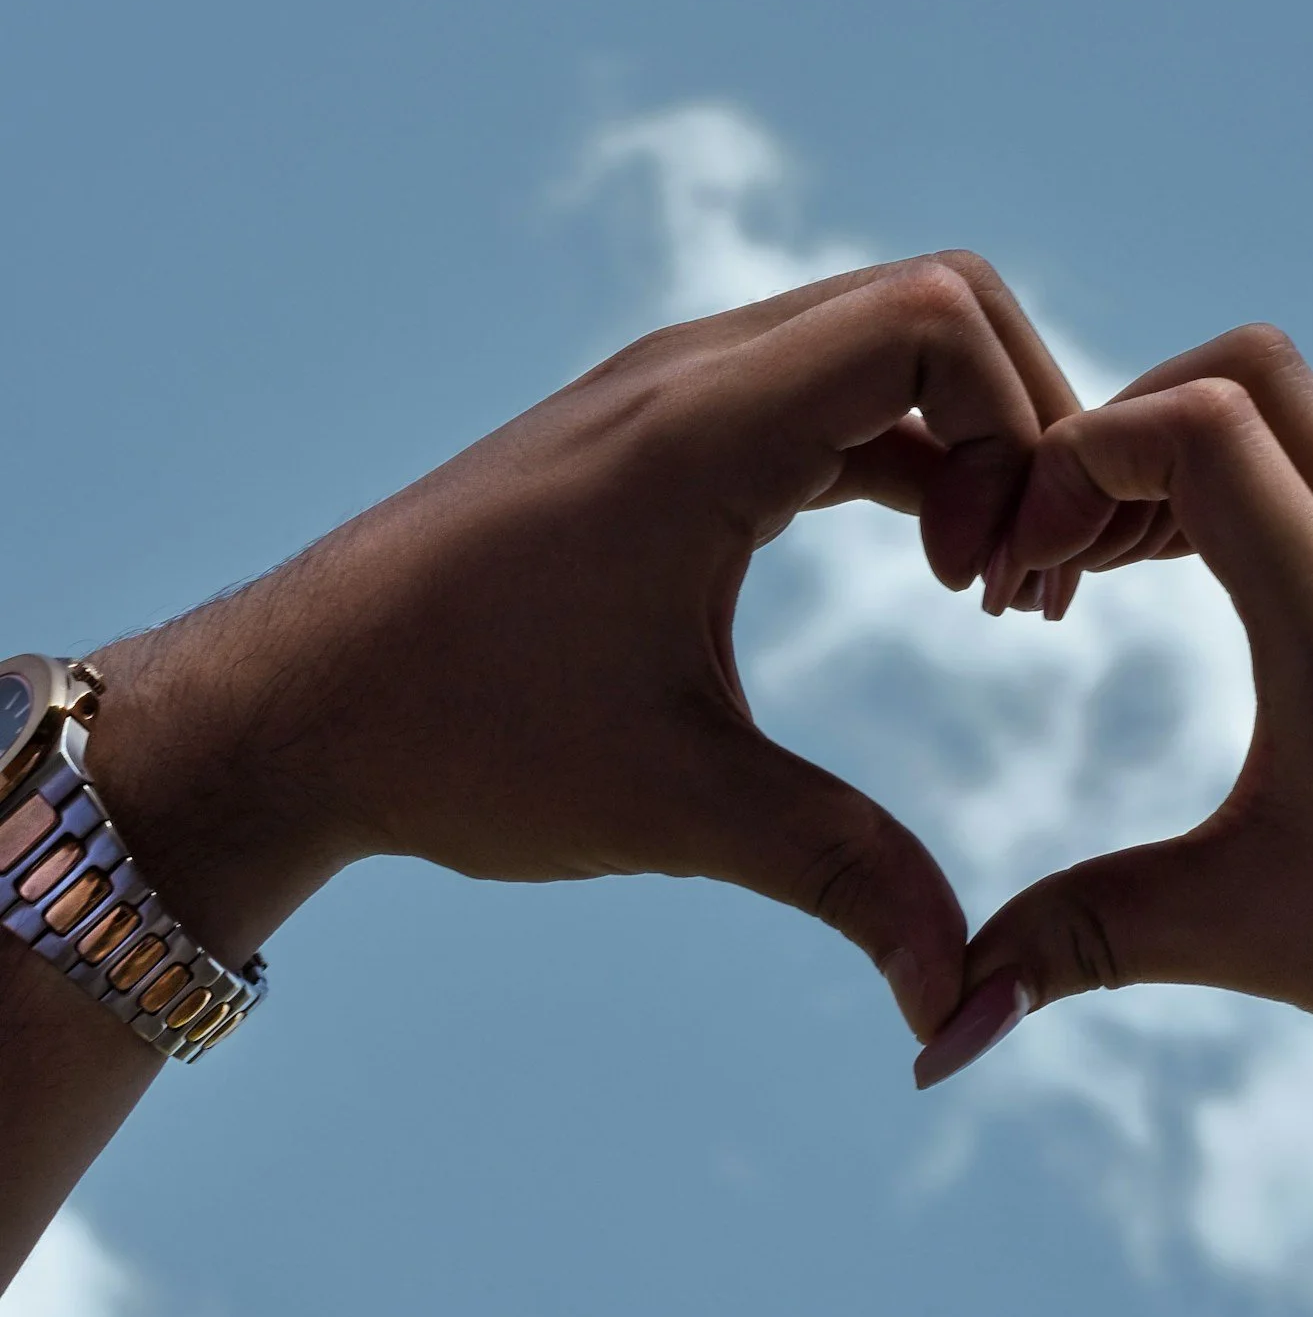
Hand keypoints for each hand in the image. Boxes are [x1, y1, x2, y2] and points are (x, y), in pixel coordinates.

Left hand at [84, 254, 1108, 1043]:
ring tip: (977, 588)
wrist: (289, 710)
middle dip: (1019, 429)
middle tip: (1014, 584)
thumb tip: (959, 1012)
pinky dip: (904, 458)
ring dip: (965, 444)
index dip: (1019, 432)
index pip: (936, 318)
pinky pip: (827, 398)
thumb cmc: (459, 738)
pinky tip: (921, 570)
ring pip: (884, 343)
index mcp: (702, 427)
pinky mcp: (659, 435)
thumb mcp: (678, 809)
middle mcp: (692, 373)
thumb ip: (846, 879)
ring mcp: (672, 392)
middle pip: (938, 304)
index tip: (992, 587)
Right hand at [924, 323, 1312, 1097]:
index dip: (1075, 462)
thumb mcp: (1255, 936)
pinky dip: (1266, 495)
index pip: (1195, 421)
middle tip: (1063, 550)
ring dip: (1197, 454)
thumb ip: (1086, 945)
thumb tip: (946, 1018)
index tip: (1019, 575)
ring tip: (1121, 574)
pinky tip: (1229, 608)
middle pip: (1252, 369)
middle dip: (1124, 424)